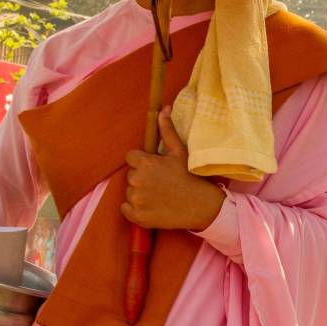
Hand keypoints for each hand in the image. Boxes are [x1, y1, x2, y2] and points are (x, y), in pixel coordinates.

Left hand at [121, 107, 225, 230]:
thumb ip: (166, 131)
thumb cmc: (190, 177)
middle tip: (160, 182)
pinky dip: (135, 209)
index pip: (131, 157)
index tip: (154, 167)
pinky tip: (152, 206)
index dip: (142, 161)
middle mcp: (137, 181)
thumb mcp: (179, 152)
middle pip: (130, 175)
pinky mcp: (136, 216)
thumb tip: (163, 109)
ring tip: (159, 195)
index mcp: (146, 163)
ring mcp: (136, 200)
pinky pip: (126, 208)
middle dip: (142, 177)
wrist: (200, 206)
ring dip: (140, 193)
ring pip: (129, 191)